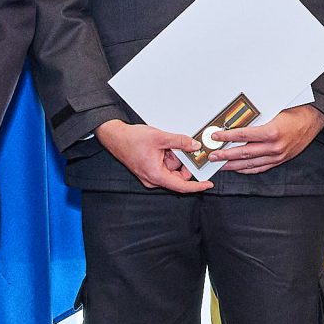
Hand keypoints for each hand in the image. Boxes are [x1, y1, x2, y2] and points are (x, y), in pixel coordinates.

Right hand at [96, 119, 214, 193]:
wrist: (115, 136)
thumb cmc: (131, 139)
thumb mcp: (160, 138)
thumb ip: (180, 142)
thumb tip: (194, 146)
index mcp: (156, 175)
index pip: (182, 186)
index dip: (197, 186)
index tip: (208, 184)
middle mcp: (153, 179)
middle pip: (177, 176)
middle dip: (182, 162)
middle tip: (183, 148)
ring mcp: (151, 175)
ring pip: (171, 169)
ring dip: (173, 157)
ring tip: (166, 144)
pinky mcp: (149, 169)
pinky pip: (164, 166)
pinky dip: (167, 156)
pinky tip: (162, 146)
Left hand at [205, 104, 323, 177]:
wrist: (313, 119)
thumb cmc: (294, 111)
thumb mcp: (274, 111)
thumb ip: (256, 118)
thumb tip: (235, 120)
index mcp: (272, 132)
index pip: (243, 135)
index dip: (227, 136)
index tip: (215, 136)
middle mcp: (274, 147)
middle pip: (244, 153)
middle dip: (225, 155)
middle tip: (212, 156)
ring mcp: (277, 156)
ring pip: (250, 163)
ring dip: (233, 165)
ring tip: (220, 165)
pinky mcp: (280, 160)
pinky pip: (260, 168)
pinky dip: (247, 169)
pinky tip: (238, 169)